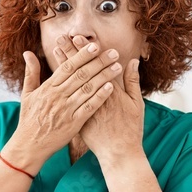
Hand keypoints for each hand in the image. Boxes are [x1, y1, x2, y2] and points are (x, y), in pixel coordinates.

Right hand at [4, 36, 121, 172]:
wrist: (29, 146)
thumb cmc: (29, 119)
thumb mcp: (27, 94)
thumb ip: (31, 72)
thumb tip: (28, 52)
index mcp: (48, 87)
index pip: (68, 67)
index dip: (82, 55)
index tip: (95, 46)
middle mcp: (58, 96)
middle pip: (81, 75)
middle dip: (99, 62)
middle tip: (114, 53)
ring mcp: (66, 110)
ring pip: (88, 89)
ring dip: (104, 76)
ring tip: (117, 67)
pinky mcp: (73, 123)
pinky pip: (89, 108)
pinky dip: (100, 97)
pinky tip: (111, 88)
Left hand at [56, 35, 144, 165]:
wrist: (120, 153)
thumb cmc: (130, 129)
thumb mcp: (137, 104)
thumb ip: (133, 83)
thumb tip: (132, 62)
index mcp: (111, 91)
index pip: (96, 65)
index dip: (87, 52)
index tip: (78, 38)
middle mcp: (96, 97)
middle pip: (81, 71)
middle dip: (71, 53)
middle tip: (61, 38)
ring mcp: (85, 108)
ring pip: (72, 84)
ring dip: (64, 67)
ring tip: (55, 51)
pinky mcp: (78, 118)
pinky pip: (67, 100)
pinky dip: (61, 87)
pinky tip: (54, 77)